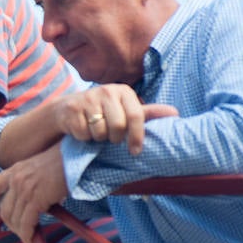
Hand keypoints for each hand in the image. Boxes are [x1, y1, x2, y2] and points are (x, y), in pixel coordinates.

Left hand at [0, 146, 67, 242]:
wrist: (74, 157)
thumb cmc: (62, 163)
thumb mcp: (36, 169)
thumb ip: (28, 184)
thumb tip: (31, 206)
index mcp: (14, 170)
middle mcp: (16, 179)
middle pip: (4, 210)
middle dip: (10, 224)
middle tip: (20, 231)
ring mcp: (24, 189)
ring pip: (14, 219)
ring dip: (20, 233)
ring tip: (27, 239)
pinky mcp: (36, 199)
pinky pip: (27, 223)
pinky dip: (27, 236)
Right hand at [52, 86, 178, 154]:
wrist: (67, 109)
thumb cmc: (103, 112)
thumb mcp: (125, 110)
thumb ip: (148, 113)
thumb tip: (175, 113)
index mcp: (123, 91)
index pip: (136, 115)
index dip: (137, 136)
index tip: (135, 151)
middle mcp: (106, 91)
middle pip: (118, 126)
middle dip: (114, 138)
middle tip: (110, 137)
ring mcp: (87, 98)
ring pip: (99, 132)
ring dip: (98, 138)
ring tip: (95, 131)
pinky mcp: (72, 109)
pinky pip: (83, 133)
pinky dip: (83, 137)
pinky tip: (82, 129)